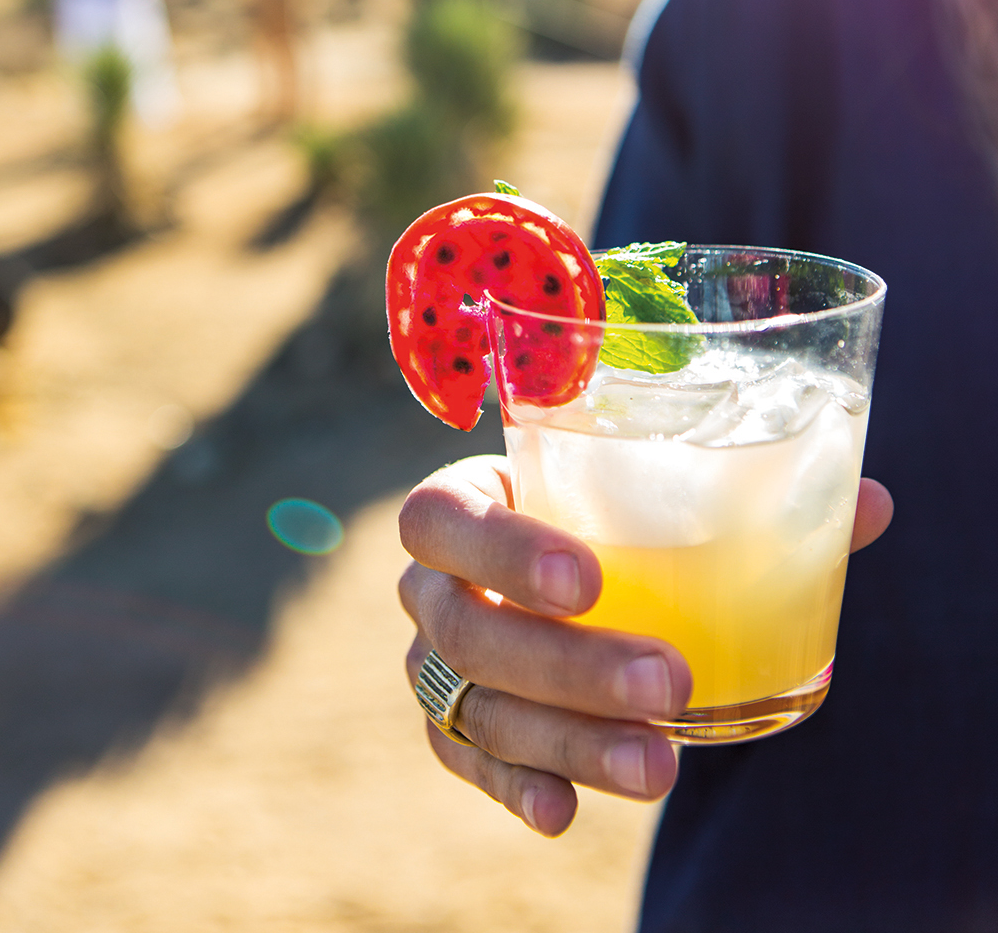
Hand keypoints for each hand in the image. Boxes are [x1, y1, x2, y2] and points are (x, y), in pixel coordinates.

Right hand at [399, 457, 892, 838]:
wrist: (569, 579)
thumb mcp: (663, 499)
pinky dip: (514, 787)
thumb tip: (873, 505)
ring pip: (474, 707)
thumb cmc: (618, 523)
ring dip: (566, 739)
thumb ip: (755, 502)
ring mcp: (435, 660)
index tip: (589, 581)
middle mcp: (436, 583)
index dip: (500, 551)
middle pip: (466, 628)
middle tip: (668, 679)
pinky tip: (564, 812)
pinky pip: (466, 761)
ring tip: (660, 764)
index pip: (442, 519)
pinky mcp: (452, 725)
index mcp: (472, 497)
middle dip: (566, 664)